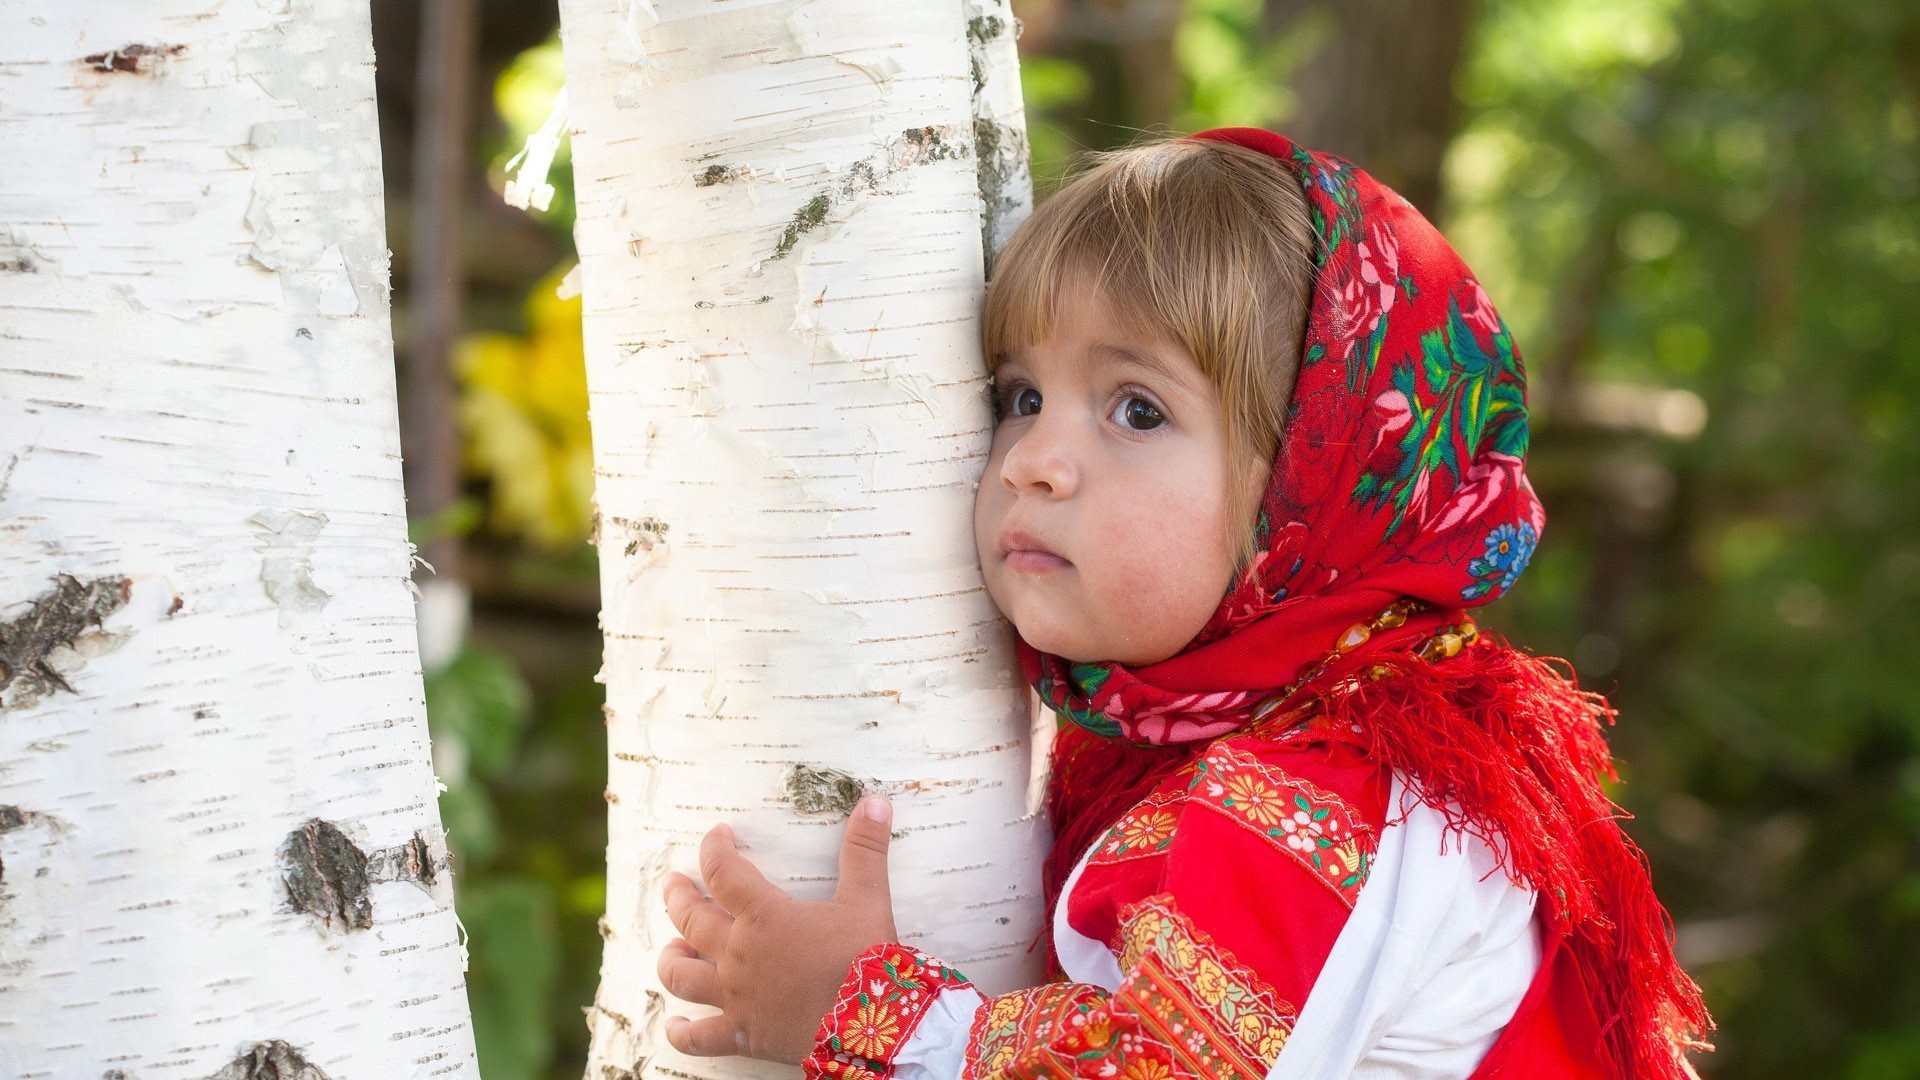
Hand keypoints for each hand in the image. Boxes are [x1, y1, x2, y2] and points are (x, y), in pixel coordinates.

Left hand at [658, 795, 900, 1063]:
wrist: (870, 1028)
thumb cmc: (865, 959)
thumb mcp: (868, 898)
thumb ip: (865, 850)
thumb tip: (874, 802)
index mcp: (764, 916)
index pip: (723, 872)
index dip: (715, 849)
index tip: (717, 835)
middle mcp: (739, 954)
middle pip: (691, 920)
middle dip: (678, 898)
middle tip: (672, 883)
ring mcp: (735, 997)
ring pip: (682, 977)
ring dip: (671, 961)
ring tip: (671, 950)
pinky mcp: (743, 1034)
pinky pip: (700, 1038)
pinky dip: (681, 1034)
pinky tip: (673, 1028)